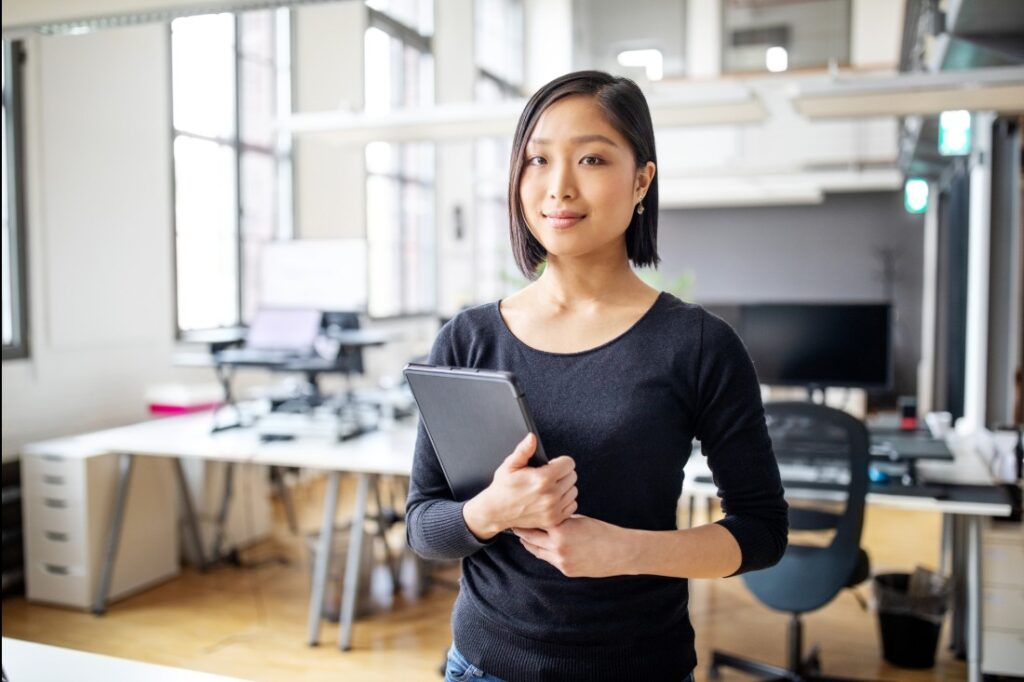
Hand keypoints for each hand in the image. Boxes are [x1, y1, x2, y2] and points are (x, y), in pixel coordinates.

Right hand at [462, 433, 577, 539]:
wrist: (496, 512)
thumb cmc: (503, 487)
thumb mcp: (510, 465)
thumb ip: (524, 450)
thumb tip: (532, 437)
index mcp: (542, 479)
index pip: (569, 464)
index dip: (560, 462)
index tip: (552, 465)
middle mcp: (550, 495)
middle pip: (572, 476)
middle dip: (563, 473)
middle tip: (549, 476)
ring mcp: (553, 509)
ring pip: (574, 491)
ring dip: (565, 488)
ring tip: (550, 488)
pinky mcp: (554, 520)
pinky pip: (572, 505)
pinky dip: (565, 501)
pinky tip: (553, 499)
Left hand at [513, 515, 634, 577]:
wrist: (619, 551)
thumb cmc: (602, 532)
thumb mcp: (578, 519)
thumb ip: (561, 520)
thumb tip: (547, 517)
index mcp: (560, 528)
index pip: (534, 522)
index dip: (525, 518)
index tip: (519, 514)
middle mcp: (556, 545)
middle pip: (529, 537)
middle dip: (521, 531)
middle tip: (514, 525)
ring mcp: (560, 560)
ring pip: (535, 551)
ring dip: (529, 543)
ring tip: (523, 535)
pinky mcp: (565, 570)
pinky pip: (549, 560)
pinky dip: (544, 552)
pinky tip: (541, 546)